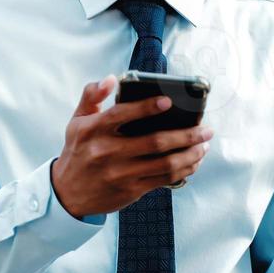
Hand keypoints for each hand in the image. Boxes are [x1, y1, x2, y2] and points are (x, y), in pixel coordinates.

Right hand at [51, 74, 213, 218]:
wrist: (67, 194)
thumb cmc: (78, 151)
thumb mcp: (76, 121)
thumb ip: (92, 96)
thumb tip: (111, 78)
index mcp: (93, 131)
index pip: (121, 114)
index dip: (146, 107)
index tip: (168, 101)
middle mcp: (107, 152)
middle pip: (154, 141)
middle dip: (186, 134)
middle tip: (206, 128)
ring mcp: (120, 173)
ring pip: (165, 163)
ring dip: (190, 154)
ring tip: (204, 145)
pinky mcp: (131, 190)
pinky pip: (163, 179)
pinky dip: (183, 170)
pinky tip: (193, 161)